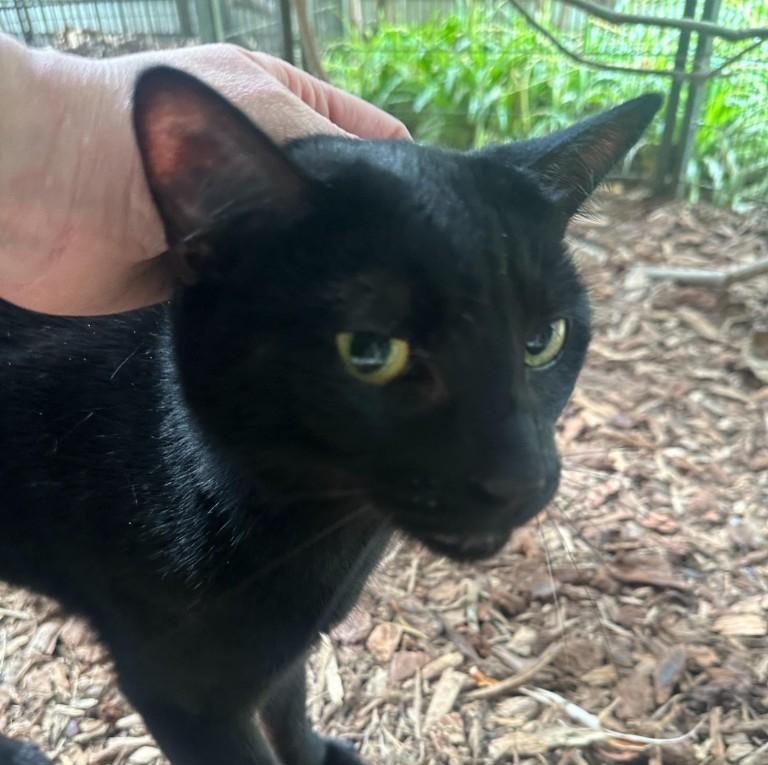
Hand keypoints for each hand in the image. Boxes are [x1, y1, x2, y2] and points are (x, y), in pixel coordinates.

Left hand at [0, 38, 407, 315]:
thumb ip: (330, 151)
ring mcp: (236, 233)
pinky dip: (280, 322)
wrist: (31, 192)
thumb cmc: (138, 130)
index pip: (368, 145)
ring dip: (323, 293)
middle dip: (365, 250)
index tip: (433, 238)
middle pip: (335, 216)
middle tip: (413, 302)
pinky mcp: (206, 287)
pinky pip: (258, 306)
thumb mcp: (256, 118)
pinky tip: (318, 343)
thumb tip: (395, 205)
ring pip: (300, 267)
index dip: (402, 185)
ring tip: (374, 332)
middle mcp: (264, 176)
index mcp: (282, 114)